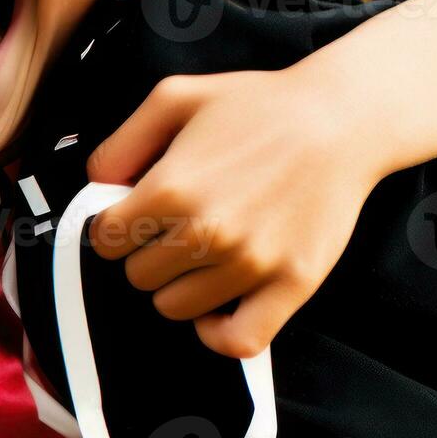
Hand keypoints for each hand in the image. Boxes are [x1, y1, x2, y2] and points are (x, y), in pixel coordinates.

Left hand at [85, 67, 378, 359]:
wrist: (340, 119)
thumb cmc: (258, 105)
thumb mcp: (173, 97)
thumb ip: (121, 144)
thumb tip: (96, 186)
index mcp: (172, 188)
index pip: (104, 239)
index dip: (111, 228)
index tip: (130, 218)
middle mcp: (208, 231)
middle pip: (137, 275)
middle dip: (144, 252)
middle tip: (171, 229)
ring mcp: (251, 263)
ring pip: (174, 307)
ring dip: (178, 285)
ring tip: (198, 254)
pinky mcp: (293, 284)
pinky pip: (239, 339)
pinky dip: (217, 332)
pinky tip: (215, 304)